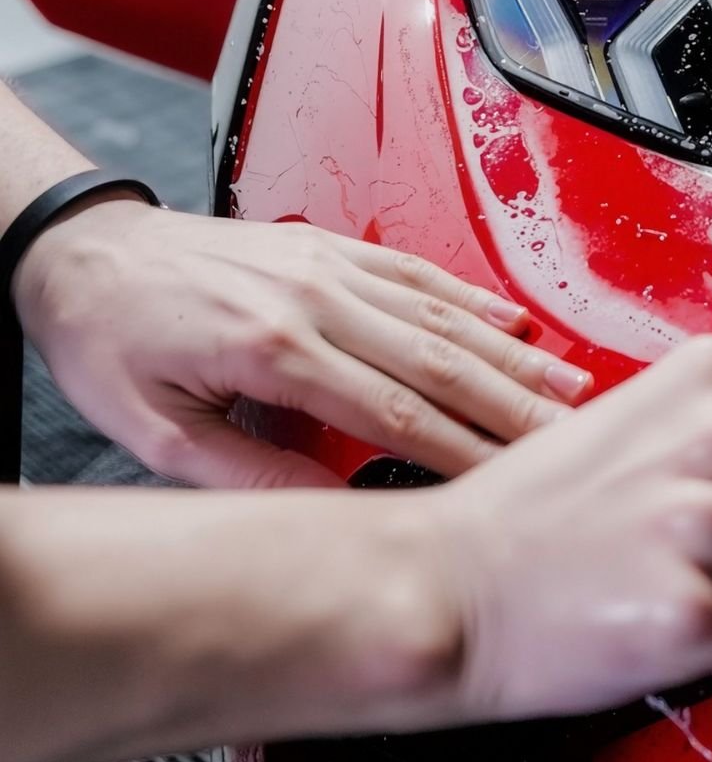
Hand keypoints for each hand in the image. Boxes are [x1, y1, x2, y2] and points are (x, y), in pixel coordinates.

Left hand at [13, 199, 590, 487]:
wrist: (83, 253)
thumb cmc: (110, 338)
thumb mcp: (154, 430)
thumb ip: (245, 475)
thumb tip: (328, 514)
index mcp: (273, 349)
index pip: (395, 414)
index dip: (464, 454)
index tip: (514, 486)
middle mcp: (313, 299)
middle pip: (442, 363)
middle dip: (518, 408)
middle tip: (578, 443)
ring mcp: (329, 266)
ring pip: (444, 317)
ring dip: (515, 357)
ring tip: (575, 390)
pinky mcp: (331, 248)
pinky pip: (418, 275)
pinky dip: (475, 302)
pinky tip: (518, 326)